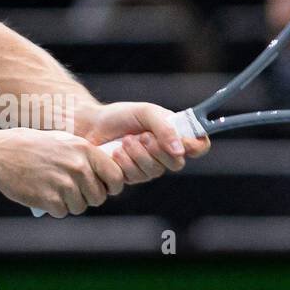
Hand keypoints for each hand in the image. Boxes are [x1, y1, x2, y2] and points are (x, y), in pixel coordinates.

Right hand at [0, 127, 124, 217]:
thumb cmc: (31, 146)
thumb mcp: (63, 141)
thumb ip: (85, 156)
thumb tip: (106, 173)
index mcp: (85, 150)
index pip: (116, 177)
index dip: (112, 187)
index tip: (104, 188)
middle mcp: (78, 167)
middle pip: (99, 197)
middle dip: (87, 197)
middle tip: (72, 191)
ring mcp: (63, 184)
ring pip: (80, 207)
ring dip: (69, 203)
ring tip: (54, 190)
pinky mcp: (48, 199)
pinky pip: (62, 212)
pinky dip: (54, 208)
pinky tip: (43, 194)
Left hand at [78, 102, 210, 184]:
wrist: (90, 125)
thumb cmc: (120, 116)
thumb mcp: (145, 112)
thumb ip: (165, 127)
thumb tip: (180, 150)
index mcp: (174, 134)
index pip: (199, 145)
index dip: (196, 146)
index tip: (186, 143)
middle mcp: (165, 153)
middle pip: (177, 163)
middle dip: (157, 150)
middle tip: (142, 136)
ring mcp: (149, 168)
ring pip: (155, 171)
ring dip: (138, 155)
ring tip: (124, 141)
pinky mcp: (131, 177)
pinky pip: (137, 178)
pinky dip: (125, 164)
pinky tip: (115, 153)